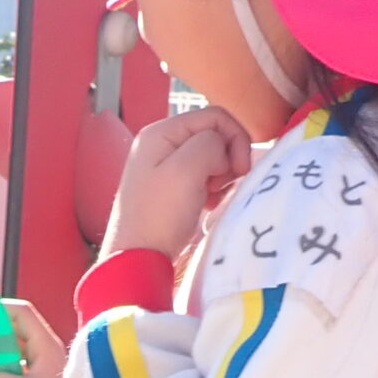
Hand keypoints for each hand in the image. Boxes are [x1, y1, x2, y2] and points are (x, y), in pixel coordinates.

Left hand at [107, 105, 253, 259]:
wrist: (136, 261)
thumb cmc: (158, 216)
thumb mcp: (186, 169)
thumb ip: (210, 144)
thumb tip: (222, 147)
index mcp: (160, 132)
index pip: (215, 116)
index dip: (235, 138)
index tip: (240, 169)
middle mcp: (160, 144)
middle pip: (214, 135)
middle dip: (228, 158)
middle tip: (222, 185)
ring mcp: (164, 167)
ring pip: (211, 158)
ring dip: (222, 175)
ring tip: (213, 197)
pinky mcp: (171, 189)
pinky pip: (203, 177)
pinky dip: (213, 188)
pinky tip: (208, 205)